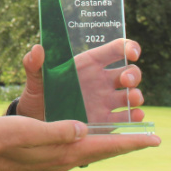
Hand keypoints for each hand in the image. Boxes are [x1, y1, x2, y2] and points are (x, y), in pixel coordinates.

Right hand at [0, 114, 159, 170]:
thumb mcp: (27, 131)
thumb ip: (56, 131)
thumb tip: (82, 127)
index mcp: (64, 152)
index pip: (106, 146)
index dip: (132, 142)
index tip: (156, 140)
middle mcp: (65, 158)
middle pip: (105, 150)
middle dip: (129, 143)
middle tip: (152, 139)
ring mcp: (57, 159)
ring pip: (94, 149)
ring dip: (114, 142)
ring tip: (130, 135)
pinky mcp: (48, 156)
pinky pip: (81, 149)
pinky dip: (96, 141)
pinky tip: (93, 135)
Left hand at [16, 39, 144, 123]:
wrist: (37, 123)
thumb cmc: (38, 95)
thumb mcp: (34, 79)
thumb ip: (33, 64)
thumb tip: (37, 48)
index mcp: (89, 63)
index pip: (116, 49)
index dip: (129, 47)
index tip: (133, 53)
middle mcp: (102, 80)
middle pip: (130, 72)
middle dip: (134, 75)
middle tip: (126, 81)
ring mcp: (107, 101)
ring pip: (132, 95)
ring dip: (136, 96)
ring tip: (132, 99)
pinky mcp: (107, 121)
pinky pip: (126, 118)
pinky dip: (135, 117)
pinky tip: (134, 117)